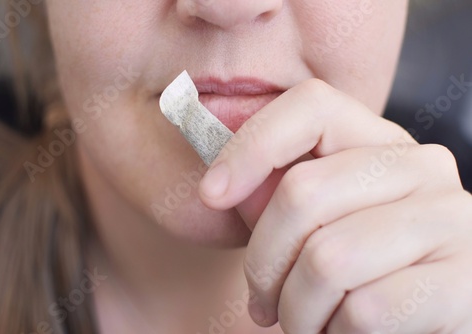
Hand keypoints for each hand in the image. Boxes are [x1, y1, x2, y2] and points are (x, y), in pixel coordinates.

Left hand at [199, 79, 471, 332]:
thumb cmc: (358, 275)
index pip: (311, 106)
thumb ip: (274, 197)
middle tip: (263, 302)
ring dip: (297, 310)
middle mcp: (423, 166)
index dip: (250, 145)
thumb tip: (219, 185)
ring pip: (328, 259)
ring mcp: (452, 219)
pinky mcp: (465, 282)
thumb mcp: (314, 225)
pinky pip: (364, 310)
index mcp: (380, 143)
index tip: (211, 194)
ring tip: (303, 323)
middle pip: (303, 192)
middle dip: (263, 263)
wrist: (418, 321)